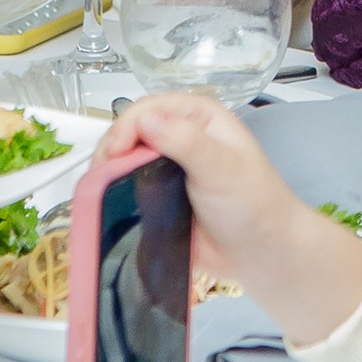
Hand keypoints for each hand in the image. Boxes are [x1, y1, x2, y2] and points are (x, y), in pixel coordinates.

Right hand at [105, 92, 361, 349]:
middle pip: (129, 134)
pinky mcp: (155, 197)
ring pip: (123, 162)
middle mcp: (179, 137)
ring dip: (109, 174)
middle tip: (102, 176)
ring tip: (101, 192)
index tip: (114, 154)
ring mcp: (165, 169)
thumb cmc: (254, 203)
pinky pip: (125, 190)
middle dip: (112, 151)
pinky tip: (107, 205)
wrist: (261, 252)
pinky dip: (113, 195)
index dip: (126, 128)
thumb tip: (147, 120)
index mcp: (199, 118)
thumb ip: (187, 143)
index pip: (148, 109)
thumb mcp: (223, 168)